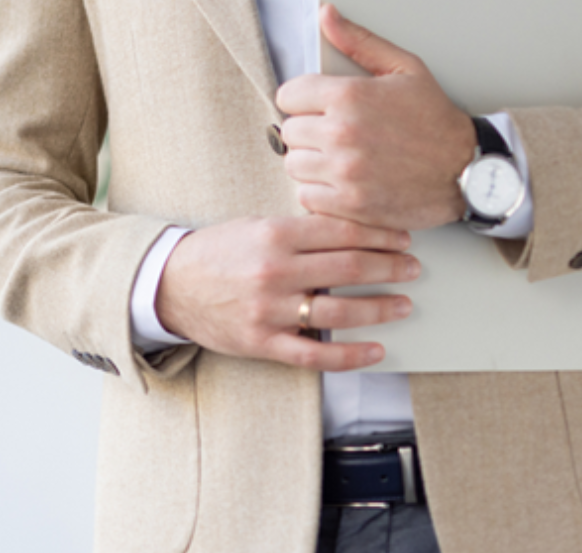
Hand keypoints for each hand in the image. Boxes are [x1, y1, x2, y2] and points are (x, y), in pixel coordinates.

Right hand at [155, 215, 418, 370]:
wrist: (169, 285)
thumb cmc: (216, 253)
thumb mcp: (254, 226)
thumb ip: (299, 230)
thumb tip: (352, 232)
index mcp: (274, 235)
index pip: (342, 232)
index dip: (379, 235)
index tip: (401, 238)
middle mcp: (275, 271)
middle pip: (349, 268)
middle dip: (389, 267)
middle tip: (412, 268)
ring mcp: (270, 310)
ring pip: (340, 311)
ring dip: (380, 308)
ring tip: (403, 303)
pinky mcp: (263, 342)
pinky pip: (315, 354)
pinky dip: (351, 355)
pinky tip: (376, 351)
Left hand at [273, 5, 475, 228]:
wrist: (468, 171)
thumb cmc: (436, 120)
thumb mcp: (404, 69)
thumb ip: (359, 41)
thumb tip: (326, 15)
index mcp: (348, 97)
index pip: (288, 96)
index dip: (303, 100)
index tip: (319, 108)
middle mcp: (341, 134)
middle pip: (289, 131)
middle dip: (308, 131)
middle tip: (335, 134)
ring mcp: (345, 172)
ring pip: (295, 164)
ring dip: (312, 162)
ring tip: (340, 158)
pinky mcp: (350, 204)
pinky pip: (307, 196)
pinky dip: (320, 192)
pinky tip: (343, 182)